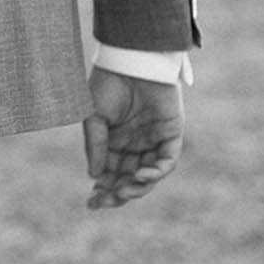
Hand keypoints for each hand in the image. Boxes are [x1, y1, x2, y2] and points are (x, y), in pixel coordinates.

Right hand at [83, 67, 183, 209]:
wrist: (131, 60)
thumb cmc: (108, 84)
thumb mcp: (94, 117)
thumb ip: (95, 146)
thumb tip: (94, 176)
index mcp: (113, 143)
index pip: (110, 174)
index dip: (102, 191)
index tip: (91, 203)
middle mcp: (134, 145)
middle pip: (129, 179)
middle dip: (118, 194)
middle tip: (106, 201)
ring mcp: (153, 140)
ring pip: (149, 175)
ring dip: (138, 187)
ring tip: (124, 191)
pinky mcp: (171, 133)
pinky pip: (167, 159)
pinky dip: (157, 171)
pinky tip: (143, 175)